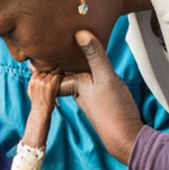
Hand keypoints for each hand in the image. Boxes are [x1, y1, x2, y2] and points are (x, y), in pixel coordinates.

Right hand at [27, 69, 61, 112]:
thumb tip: (35, 76)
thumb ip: (33, 83)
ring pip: (53, 72)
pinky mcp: (51, 85)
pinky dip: (61, 77)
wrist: (41, 112)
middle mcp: (37, 80)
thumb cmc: (38, 103)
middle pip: (47, 70)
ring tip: (61, 76)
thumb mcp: (31, 91)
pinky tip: (63, 78)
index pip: (40, 69)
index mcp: (32, 80)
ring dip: (58, 74)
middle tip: (58, 73)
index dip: (46, 72)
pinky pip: (58, 76)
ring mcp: (44, 82)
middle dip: (52, 72)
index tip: (50, 75)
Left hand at [59, 30, 143, 163]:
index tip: (43, 38)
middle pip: (65, 69)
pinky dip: (89, 68)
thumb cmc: (113, 110)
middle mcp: (77, 89)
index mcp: (72, 84)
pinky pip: (90, 78)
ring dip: (76, 60)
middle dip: (60, 55)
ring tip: (75, 41)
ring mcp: (89, 94)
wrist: (125, 137)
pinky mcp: (100, 98)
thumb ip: (94, 55)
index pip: (54, 67)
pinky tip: (95, 60)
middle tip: (56, 35)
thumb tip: (79, 32)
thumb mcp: (105, 76)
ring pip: (78, 72)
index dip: (47, 54)